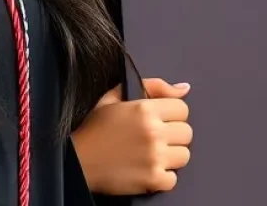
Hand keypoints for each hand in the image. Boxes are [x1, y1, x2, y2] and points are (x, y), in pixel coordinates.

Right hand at [72, 78, 192, 194]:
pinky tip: (148, 168)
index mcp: (145, 109)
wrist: (79, 159)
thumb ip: (154, 86)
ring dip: (171, 155)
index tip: (161, 119)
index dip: (171, 113)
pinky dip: (163, 176)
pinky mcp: (152, 180)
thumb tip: (184, 88)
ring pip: (184, 155)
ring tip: (153, 153)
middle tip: (156, 136)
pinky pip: (174, 179)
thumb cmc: (96, 127)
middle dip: (173, 133)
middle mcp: (153, 132)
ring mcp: (155, 157)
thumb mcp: (117, 95)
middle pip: (187, 132)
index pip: (182, 108)